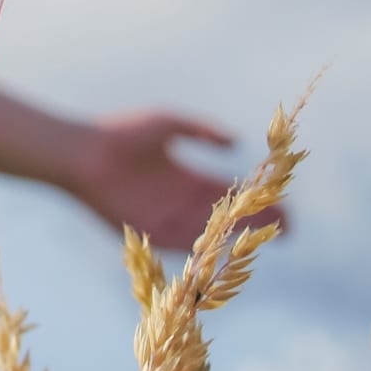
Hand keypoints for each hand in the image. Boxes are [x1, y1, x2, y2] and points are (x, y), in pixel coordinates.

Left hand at [64, 113, 283, 251]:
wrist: (83, 152)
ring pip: (208, 231)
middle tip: (287, 227)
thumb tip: (236, 141)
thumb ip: (201, 130)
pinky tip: (230, 244)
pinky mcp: (148, 231)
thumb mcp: (169, 124)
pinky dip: (205, 245)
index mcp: (184, 177)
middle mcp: (177, 201)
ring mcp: (164, 217)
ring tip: (266, 236)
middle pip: (224, 216)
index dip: (255, 198)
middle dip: (255, 221)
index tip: (283, 202)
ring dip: (237, 235)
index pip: (227, 192)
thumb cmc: (121, 133)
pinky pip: (183, 242)